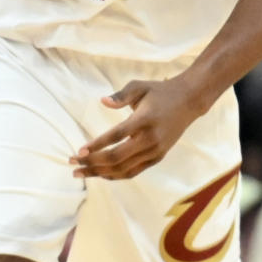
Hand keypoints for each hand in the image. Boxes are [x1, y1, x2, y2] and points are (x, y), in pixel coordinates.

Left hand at [70, 78, 203, 179]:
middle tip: (72, 163)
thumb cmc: (159, 91)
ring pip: (123, 169)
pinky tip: (100, 174)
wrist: (189, 102)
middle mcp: (150, 139)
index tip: (79, 151)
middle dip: (92, 163)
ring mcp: (155, 151)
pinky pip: (133, 172)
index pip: (116, 137)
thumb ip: (120, 95)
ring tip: (80, 172)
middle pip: (116, 158)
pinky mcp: (157, 157)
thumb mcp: (139, 86)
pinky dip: (115, 175)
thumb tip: (102, 101)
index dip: (96, 146)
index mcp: (144, 120)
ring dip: (99, 173)